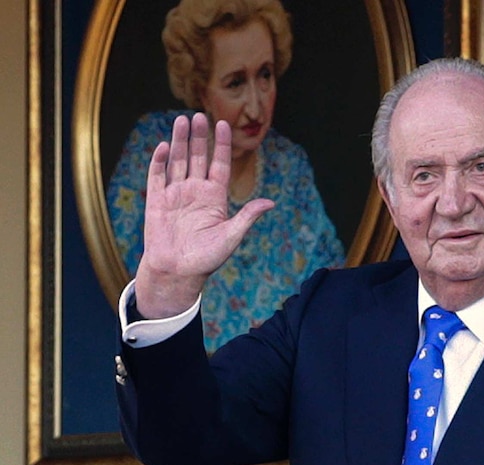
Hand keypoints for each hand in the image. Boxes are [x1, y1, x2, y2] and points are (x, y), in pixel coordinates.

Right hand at [134, 113, 273, 317]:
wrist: (177, 273)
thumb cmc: (206, 259)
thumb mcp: (231, 237)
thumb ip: (246, 217)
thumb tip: (270, 203)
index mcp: (214, 198)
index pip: (220, 164)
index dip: (222, 145)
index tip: (224, 124)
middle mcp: (195, 191)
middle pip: (197, 157)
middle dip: (199, 137)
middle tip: (199, 115)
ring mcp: (175, 194)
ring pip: (177, 162)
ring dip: (179, 141)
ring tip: (181, 121)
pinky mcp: (156, 202)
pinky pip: (157, 177)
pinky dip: (159, 161)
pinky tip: (163, 146)